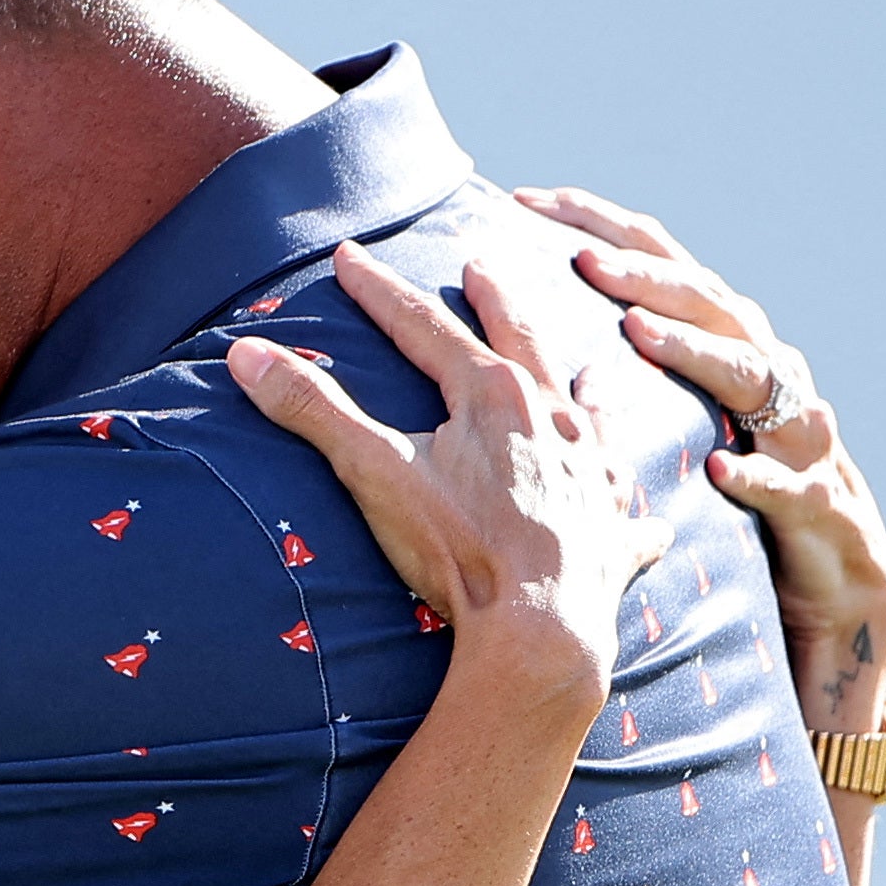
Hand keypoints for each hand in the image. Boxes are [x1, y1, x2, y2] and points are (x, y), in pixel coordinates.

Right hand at [224, 239, 658, 728]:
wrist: (542, 626)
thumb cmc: (460, 550)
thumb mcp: (374, 472)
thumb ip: (312, 410)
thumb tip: (244, 355)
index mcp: (491, 395)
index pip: (425, 326)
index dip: (380, 293)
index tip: (350, 258)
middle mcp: (553, 419)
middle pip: (521, 341)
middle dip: (497, 301)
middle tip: (484, 267)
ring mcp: (592, 473)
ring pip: (592, 412)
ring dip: (585, 387)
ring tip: (589, 370)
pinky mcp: (614, 531)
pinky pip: (628, 510)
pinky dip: (631, 503)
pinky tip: (641, 510)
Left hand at [513, 189, 885, 730]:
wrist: (837, 589)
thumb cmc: (742, 500)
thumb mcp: (679, 431)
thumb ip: (625, 377)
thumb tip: (523, 330)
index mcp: (729, 350)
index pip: (664, 267)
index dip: (602, 229)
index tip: (529, 201)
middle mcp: (773, 376)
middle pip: (710, 303)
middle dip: (647, 276)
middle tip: (582, 260)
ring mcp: (804, 437)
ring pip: (756, 374)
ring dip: (697, 350)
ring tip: (639, 332)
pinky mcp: (823, 507)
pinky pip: (791, 484)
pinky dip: (759, 473)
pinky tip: (722, 469)